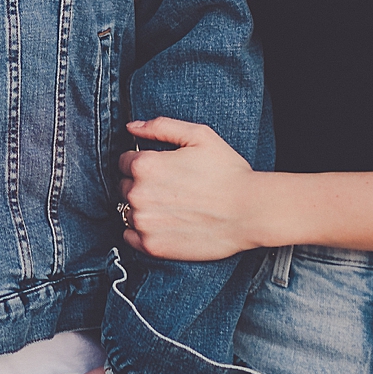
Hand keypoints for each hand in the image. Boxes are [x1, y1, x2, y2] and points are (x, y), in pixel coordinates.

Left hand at [119, 118, 262, 260]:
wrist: (248, 212)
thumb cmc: (227, 172)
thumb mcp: (198, 135)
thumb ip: (161, 127)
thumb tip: (132, 127)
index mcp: (145, 165)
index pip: (124, 161)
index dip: (142, 162)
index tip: (161, 169)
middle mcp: (138, 194)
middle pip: (124, 186)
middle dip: (141, 184)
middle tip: (169, 188)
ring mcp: (143, 222)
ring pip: (126, 210)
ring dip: (141, 207)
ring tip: (169, 207)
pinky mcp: (152, 246)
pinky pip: (130, 236)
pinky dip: (140, 230)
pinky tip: (163, 224)